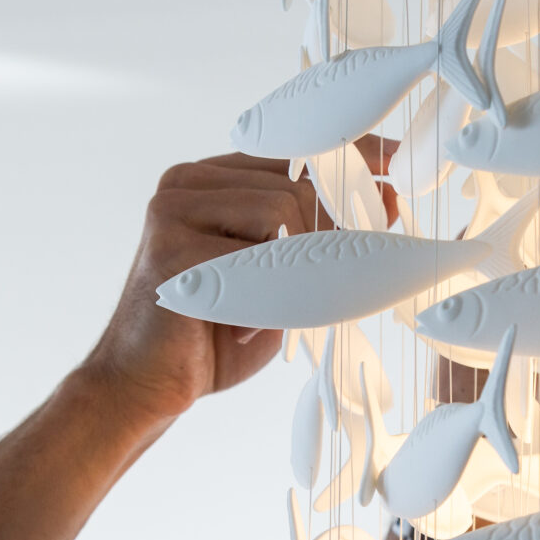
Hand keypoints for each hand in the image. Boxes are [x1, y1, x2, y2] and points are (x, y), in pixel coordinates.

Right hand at [79, 139, 394, 428]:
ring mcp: (173, 207)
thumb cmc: (213, 338)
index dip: (345, 156)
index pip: (289, 150)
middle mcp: (186, 182)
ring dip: (295, 267)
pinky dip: (268, 293)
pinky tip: (242, 322)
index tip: (394, 163)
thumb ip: (316, 236)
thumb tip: (387, 198)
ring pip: (282, 208)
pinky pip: (257, 252)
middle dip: (328, 235)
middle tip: (320, 284)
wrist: (145, 389)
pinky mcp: (172, 243)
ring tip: (265, 309)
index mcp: (208, 180)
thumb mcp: (278, 279)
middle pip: (295, 183)